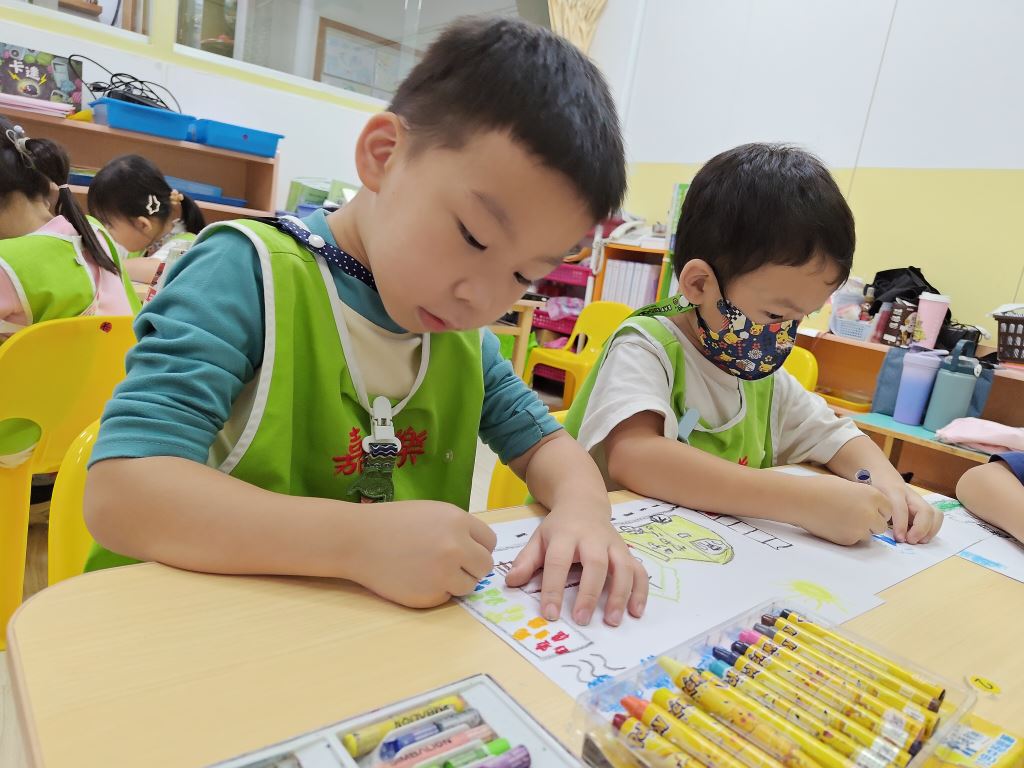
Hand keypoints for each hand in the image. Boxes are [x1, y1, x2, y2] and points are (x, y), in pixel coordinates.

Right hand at [351, 501, 495, 607]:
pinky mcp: (430, 595)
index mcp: (459, 521)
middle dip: (471, 567)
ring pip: (470, 585)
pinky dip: (436, 591)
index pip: (490, 542)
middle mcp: (456, 547)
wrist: (358, 539)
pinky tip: (415, 578)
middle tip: (451, 565)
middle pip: (485, 566)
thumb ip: (459, 530)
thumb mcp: (433, 513)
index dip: (477, 547)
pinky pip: (447, 597)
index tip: (465, 550)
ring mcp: (444, 573)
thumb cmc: (394, 523)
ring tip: (429, 570)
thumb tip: (480, 552)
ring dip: (456, 581)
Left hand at [504, 499, 647, 626]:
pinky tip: (635, 612)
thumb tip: (510, 583)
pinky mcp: (628, 552)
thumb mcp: (539, 538)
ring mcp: (614, 545)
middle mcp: (593, 538)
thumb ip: (526, 561)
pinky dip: (640, 591)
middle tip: (581, 619)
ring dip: (619, 594)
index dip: (553, 587)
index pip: (558, 561)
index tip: (550, 612)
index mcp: (565, 535)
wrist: (584, 503)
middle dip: (589, 592)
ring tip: (612, 620)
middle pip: (595, 563)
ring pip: (623, 567)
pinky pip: (640, 571)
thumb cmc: (559, 527)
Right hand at [795, 475, 889, 545]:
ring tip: (841, 520)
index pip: (888, 509)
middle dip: (871, 523)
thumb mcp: (849, 486)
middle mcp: (870, 513)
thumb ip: (864, 497)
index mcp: (873, 496)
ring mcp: (860, 528)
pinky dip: (846, 534)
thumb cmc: (821, 488)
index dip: (878, 510)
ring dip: (860, 530)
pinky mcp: (848, 539)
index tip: (869, 510)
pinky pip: (854, 540)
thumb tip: (872, 508)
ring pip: (868, 535)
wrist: (801, 500)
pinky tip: (833, 524)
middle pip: (881, 525)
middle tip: (855, 517)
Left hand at [874, 479, 943, 543]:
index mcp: (893, 490)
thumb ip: (872, 508)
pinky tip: (919, 537)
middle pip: (925, 510)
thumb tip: (874, 526)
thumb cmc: (873, 486)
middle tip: (910, 541)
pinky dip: (931, 530)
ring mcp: (919, 501)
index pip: (901, 507)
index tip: (899, 538)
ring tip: (918, 540)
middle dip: (921, 529)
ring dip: (930, 531)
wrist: (882, 474)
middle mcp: (910, 495)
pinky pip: (935, 519)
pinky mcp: (923, 507)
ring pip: (935, 514)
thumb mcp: (868, 494)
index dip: (901, 524)